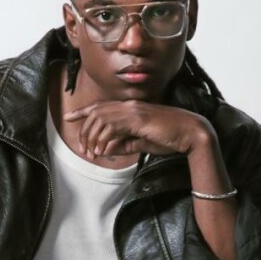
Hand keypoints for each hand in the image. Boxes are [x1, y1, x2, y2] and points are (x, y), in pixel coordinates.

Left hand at [63, 99, 210, 158]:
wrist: (191, 133)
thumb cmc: (171, 138)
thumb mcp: (142, 143)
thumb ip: (125, 144)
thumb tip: (108, 149)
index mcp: (131, 108)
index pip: (101, 106)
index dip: (83, 111)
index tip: (69, 117)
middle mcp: (130, 105)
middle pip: (97, 113)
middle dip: (84, 131)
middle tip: (82, 149)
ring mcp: (134, 110)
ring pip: (102, 120)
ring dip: (93, 138)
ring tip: (92, 154)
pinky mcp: (138, 119)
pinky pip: (113, 127)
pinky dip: (104, 140)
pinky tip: (103, 152)